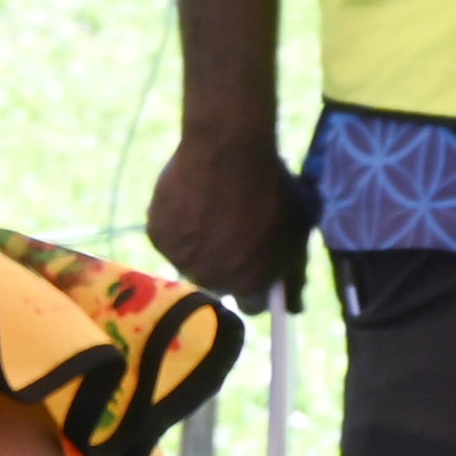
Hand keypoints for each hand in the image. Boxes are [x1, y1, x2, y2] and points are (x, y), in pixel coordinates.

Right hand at [145, 129, 314, 309]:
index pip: (252, 304)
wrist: (227, 147)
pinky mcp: (158, 237)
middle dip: (226, 263)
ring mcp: (181, 260)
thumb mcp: (297, 228)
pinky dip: (177, 225)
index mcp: (250, 283)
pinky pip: (168, 239)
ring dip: (199, 245)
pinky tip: (190, 199)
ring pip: (190, 261)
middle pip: (219, 283)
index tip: (254, 262)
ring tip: (210, 208)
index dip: (255, 280)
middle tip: (231, 227)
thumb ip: (294, 271)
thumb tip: (294, 308)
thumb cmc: (272, 185)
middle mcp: (213, 280)